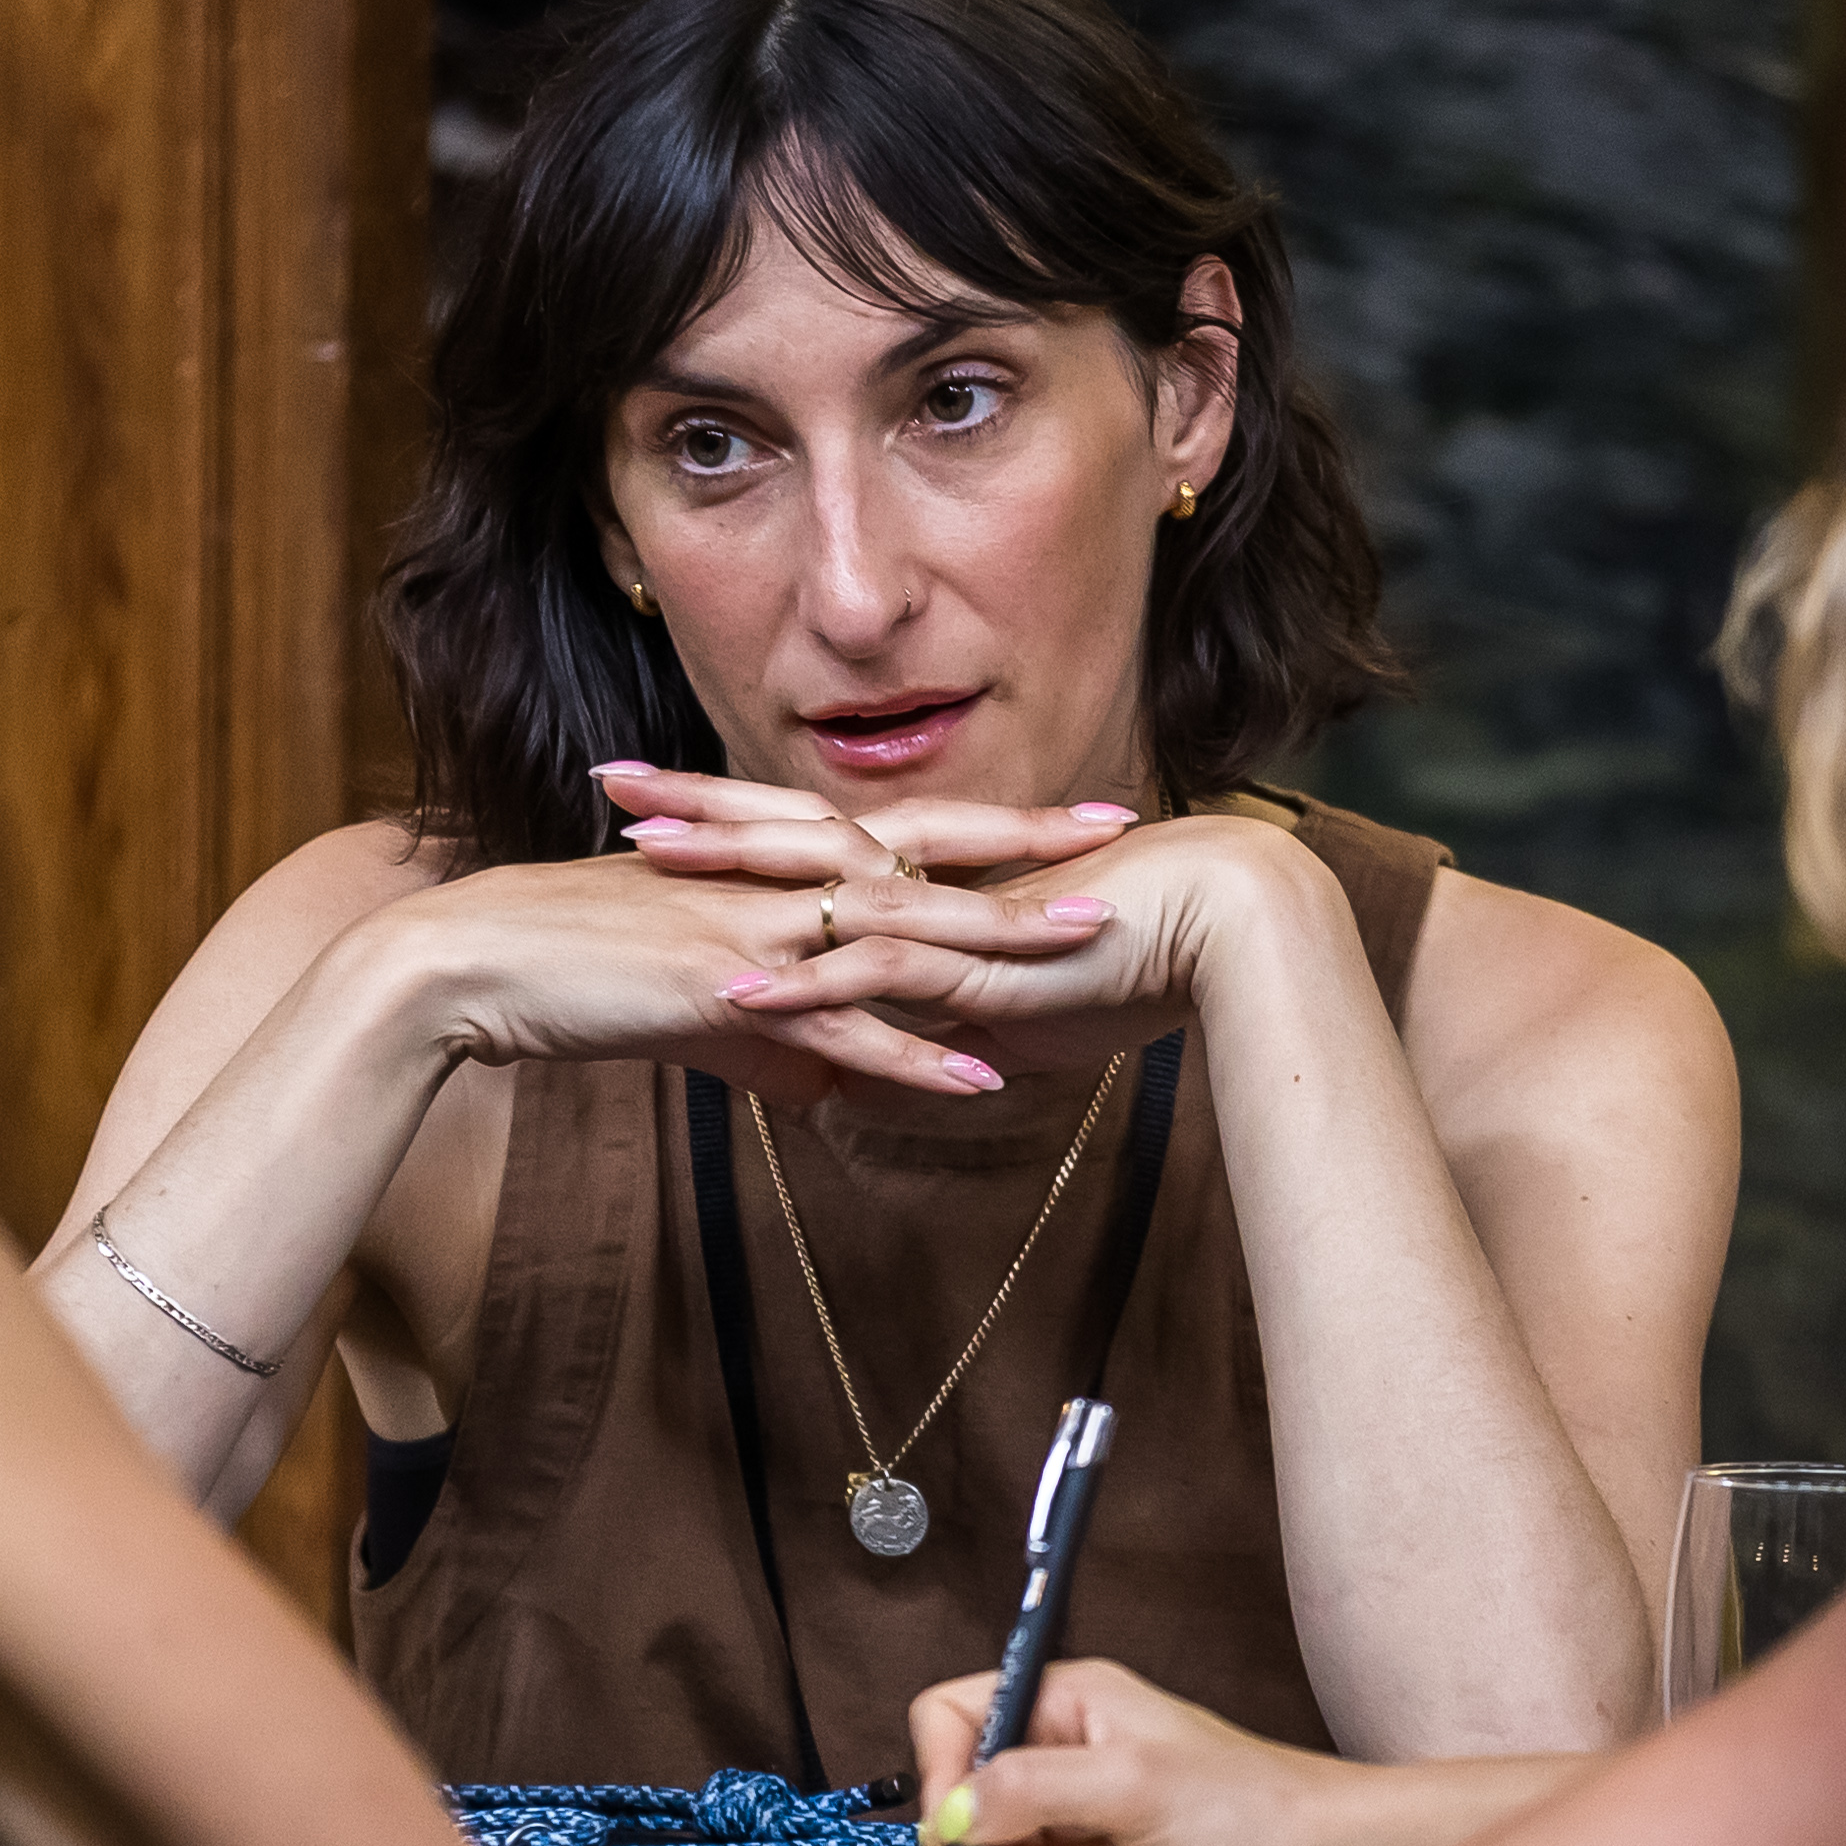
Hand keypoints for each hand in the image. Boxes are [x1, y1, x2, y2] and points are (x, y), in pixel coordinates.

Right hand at [362, 786, 1118, 1105]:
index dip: (994, 821)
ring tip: (1088, 946)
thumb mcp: (694, 1003)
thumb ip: (776, 1041)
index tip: (1076, 812)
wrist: (476, 964)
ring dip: (998, 940)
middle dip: (1030, 845)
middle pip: (927, 853)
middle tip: (1126, 832)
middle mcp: (773, 876)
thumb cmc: (576, 973)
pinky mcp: (726, 987)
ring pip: (900, 929)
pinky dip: (914, 1054)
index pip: (906, 829)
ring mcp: (755, 926)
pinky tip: (982, 1079)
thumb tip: (837, 1090)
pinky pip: (841, 1026)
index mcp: (770, 861)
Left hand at [681, 801, 1317, 1078]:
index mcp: (934, 877)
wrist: (1236, 929)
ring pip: (816, 888)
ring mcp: (951, 919)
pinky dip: (805, 992)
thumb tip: (891, 1065)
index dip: (735, 813)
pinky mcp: (980, 969)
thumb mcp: (1017, 1007)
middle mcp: (930, 882)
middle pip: (792, 833)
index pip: (815, 831)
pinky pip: (877, 978)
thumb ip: (946, 1023)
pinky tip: (736, 1000)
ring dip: (723, 878)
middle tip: (609, 780)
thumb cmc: (1146, 963)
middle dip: (696, 809)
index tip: (660, 796)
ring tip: (636, 862)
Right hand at [903, 1657, 1389, 1845]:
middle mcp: (1068, 1741)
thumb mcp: (1135, 1787)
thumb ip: (1033, 1786)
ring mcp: (1082, 1800)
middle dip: (985, 1838)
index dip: (942, 1772)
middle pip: (966, 1785)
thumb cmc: (1258, 1810)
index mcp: (1071, 1696)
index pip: (952, 1714)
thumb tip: (955, 1810)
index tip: (962, 1831)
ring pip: (997, 1840)